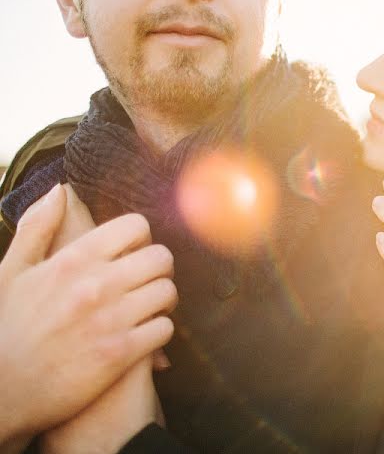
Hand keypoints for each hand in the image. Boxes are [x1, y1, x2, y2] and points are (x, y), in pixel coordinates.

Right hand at [0, 185, 175, 445]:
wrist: (2, 392)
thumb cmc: (8, 328)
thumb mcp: (12, 272)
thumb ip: (38, 226)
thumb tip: (60, 189)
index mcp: (73, 259)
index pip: (136, 226)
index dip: (140, 238)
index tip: (132, 253)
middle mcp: (96, 285)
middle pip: (161, 257)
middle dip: (157, 269)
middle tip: (145, 282)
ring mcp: (111, 319)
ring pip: (168, 292)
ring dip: (162, 300)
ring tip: (147, 307)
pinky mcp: (121, 353)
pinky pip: (165, 328)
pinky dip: (160, 331)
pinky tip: (144, 334)